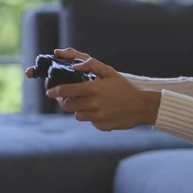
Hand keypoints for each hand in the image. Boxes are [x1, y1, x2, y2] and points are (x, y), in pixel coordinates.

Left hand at [45, 48, 161, 130]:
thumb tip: (74, 66)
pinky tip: (101, 111)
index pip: (66, 91)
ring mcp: (97, 117)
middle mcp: (93, 104)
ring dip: (78, 110)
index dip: (55, 91)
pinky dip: (92, 117)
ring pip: (77, 115)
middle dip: (64, 101)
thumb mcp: (110, 73)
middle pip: (67, 106)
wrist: (141, 106)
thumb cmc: (125, 88)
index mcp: (93, 89)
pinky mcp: (101, 126)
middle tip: (68, 98)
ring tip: (88, 104)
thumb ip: (91, 66)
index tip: (51, 91)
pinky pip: (90, 122)